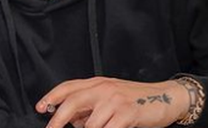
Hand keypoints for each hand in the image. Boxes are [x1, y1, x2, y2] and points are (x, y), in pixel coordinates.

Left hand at [35, 77, 188, 127]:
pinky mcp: (128, 114)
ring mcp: (116, 101)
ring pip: (90, 123)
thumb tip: (70, 120)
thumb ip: (90, 106)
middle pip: (73, 102)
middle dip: (58, 119)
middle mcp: (104, 89)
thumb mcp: (110, 97)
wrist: (167, 97)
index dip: (51, 97)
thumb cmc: (136, 99)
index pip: (68, 87)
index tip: (40, 108)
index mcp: (97, 83)